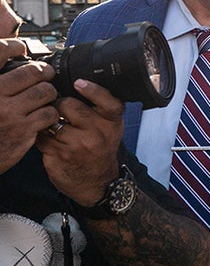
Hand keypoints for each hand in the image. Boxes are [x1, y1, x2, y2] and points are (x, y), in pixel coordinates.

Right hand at [0, 40, 57, 173]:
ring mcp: (8, 112)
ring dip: (49, 93)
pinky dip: (51, 112)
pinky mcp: (22, 130)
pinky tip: (44, 114)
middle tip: (45, 75)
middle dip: (43, 72)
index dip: (14, 46)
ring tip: (45, 96)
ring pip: (45, 91)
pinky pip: (49, 113)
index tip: (20, 48)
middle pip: (32, 72)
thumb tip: (10, 43)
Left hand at [36, 79, 123, 206]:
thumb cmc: (101, 150)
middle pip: (69, 105)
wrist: (99, 183)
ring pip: (51, 121)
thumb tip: (77, 84)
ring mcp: (78, 146)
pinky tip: (51, 141)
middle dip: (60, 104)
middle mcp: (97, 134)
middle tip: (61, 110)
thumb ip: (100, 108)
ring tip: (55, 127)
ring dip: (48, 122)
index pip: (108, 103)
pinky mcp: (60, 156)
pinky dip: (42, 137)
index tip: (79, 83)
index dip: (93, 90)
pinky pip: (42, 138)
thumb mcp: (111, 128)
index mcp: (112, 124)